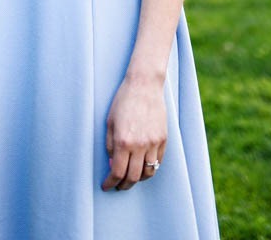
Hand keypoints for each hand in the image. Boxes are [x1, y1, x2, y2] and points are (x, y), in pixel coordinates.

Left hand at [102, 74, 166, 190]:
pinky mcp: (163, 139)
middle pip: (133, 177)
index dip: (110, 182)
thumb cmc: (123, 101)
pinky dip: (150, 167)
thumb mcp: (110, 122)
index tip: (106, 186)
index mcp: (123, 141)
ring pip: (148, 172)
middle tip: (118, 185)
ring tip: (131, 177)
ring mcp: (154, 143)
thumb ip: (110, 145)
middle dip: (124, 185)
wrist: (144, 85)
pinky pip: (158, 161)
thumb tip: (112, 164)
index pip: (117, 172)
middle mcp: (139, 145)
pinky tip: (143, 165)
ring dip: (139, 179)